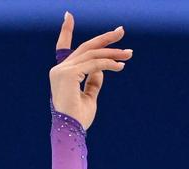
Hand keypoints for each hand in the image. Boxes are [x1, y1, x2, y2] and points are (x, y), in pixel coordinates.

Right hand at [49, 12, 132, 129]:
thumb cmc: (78, 118)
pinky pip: (94, 64)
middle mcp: (59, 69)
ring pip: (92, 55)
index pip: (63, 47)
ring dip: (113, 54)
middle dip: (104, 39)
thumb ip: (94, 80)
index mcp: (61, 73)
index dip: (65, 30)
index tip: (69, 15)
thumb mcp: (89, 96)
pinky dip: (109, 63)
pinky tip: (120, 66)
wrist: (71, 132)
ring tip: (128, 54)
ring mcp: (62, 71)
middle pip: (85, 47)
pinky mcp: (69, 74)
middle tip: (122, 31)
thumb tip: (102, 68)